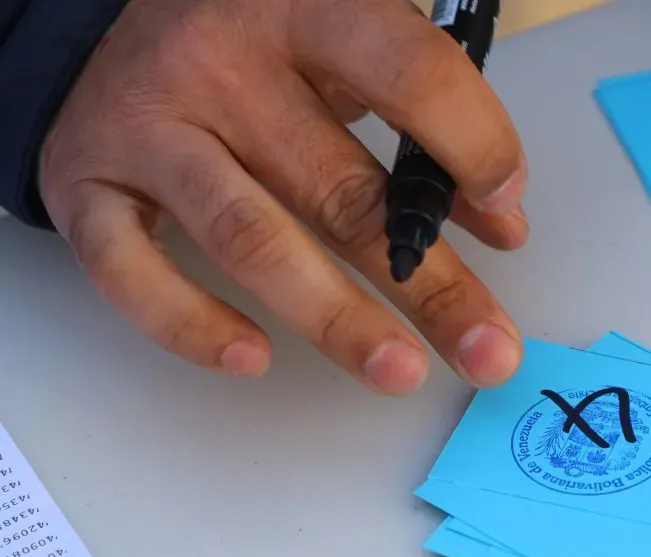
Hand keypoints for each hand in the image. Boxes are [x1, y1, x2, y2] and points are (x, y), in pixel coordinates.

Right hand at [38, 0, 527, 393]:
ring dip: (335, 319)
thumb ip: (422, 132)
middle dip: (427, 284)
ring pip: (250, 239)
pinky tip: (252, 357)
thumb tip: (500, 224)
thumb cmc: (249, 48)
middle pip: (341, 190)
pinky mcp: (87, 186)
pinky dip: (190, 324)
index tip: (506, 204)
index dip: (471, 142)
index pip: (408, 72)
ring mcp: (150, 128)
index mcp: (304, 11)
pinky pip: (132, 272)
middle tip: (487, 351)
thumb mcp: (344, 60)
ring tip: (399, 371)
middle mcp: (221, 66)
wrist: (103, 30)